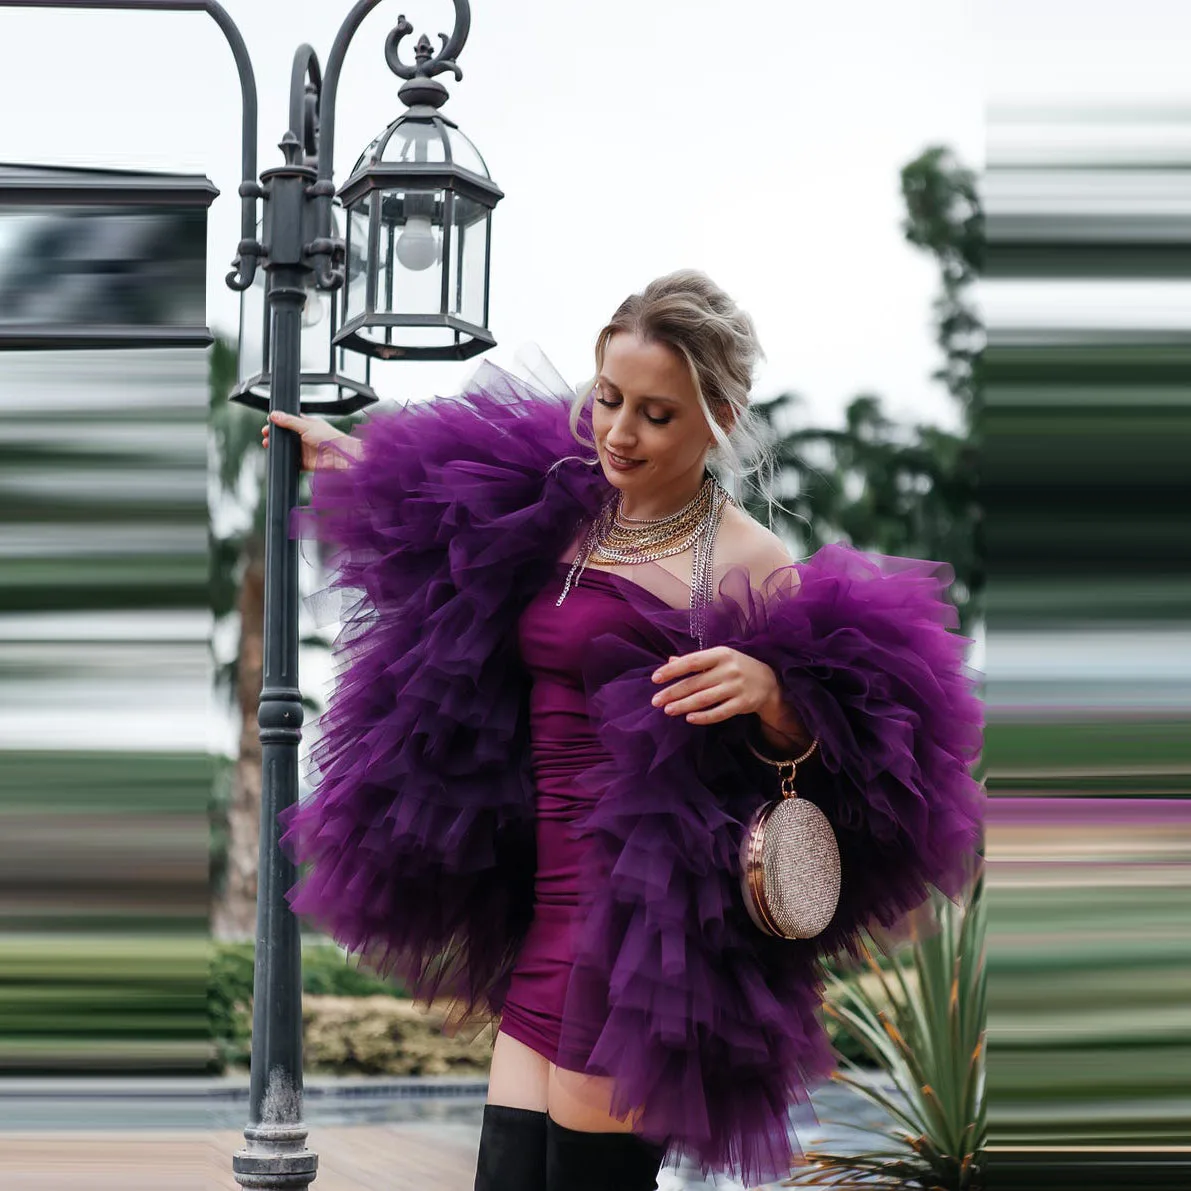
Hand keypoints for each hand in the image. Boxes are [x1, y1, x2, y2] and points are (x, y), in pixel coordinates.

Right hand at [261, 411, 358, 471]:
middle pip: (285, 435)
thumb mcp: (306, 425)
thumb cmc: (330, 438)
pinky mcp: (304, 462)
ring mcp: (304, 449)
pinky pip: (291, 461)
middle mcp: (304, 437)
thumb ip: (289, 421)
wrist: (339, 456)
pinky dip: (284, 459)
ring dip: (276, 446)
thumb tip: (274, 415)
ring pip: (286, 448)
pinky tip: (278, 456)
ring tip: (267, 444)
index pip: (289, 421)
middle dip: (274, 435)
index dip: (278, 422)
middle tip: (265, 434)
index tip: (268, 422)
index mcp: (306, 425)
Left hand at [651, 646, 782, 726]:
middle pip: (695, 683)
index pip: (692, 661)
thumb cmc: (736, 667)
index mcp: (721, 654)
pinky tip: (689, 718)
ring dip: (684, 705)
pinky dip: (704, 717)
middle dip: (673, 692)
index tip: (655, 678)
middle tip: (656, 701)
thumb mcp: (719, 659)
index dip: (672, 670)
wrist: (769, 681)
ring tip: (668, 710)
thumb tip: (670, 661)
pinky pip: (720, 712)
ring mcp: (737, 687)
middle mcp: (729, 669)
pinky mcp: (743, 704)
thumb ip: (696, 661)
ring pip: (705, 699)